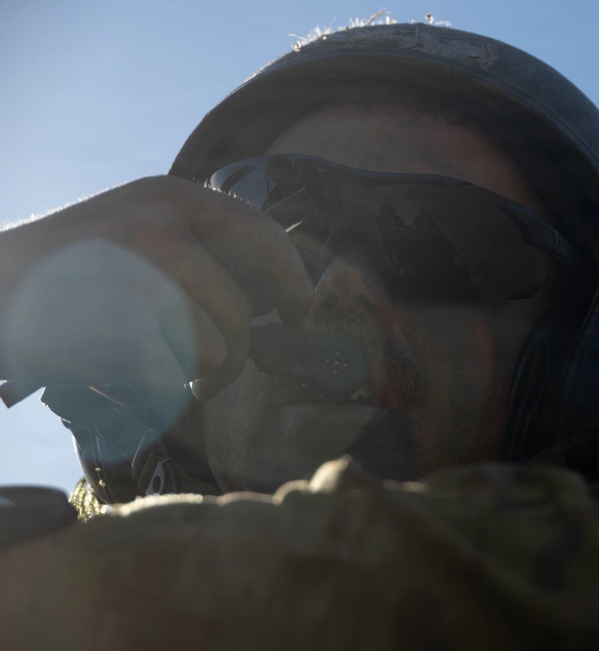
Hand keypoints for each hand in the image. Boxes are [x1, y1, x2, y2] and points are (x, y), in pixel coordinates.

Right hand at [0, 175, 312, 402]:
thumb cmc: (62, 274)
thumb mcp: (129, 231)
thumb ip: (195, 248)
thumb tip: (276, 293)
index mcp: (168, 197)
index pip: (260, 234)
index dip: (292, 279)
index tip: (300, 311)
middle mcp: (160, 226)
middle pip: (241, 311)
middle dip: (242, 352)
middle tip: (224, 373)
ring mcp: (138, 274)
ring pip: (216, 352)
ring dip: (204, 379)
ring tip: (175, 380)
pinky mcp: (117, 323)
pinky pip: (174, 378)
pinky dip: (160, 391)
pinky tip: (131, 379)